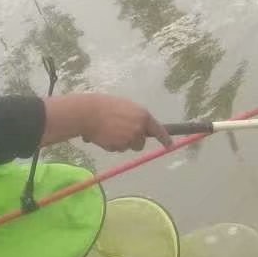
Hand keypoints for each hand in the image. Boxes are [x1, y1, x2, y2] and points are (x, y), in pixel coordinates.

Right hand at [42, 93, 172, 152]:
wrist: (87, 113)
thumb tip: (141, 129)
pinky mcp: (120, 145)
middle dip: (132, 141)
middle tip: (119, 132)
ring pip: (128, 147)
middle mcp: (140, 127)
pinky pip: (117, 149)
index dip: (165, 139)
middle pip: (140, 143)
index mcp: (143, 114)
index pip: (158, 129)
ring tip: (108, 131)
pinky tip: (103, 135)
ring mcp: (131, 137)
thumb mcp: (125, 107)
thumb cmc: (103, 106)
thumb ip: (135, 118)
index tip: (170, 145)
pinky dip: (111, 145)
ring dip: (120, 143)